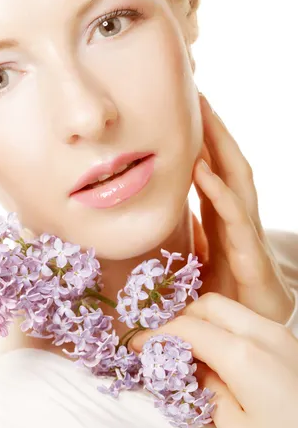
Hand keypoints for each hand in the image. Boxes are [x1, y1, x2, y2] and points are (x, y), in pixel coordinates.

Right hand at [129, 293, 297, 427]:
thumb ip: (209, 390)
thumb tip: (195, 368)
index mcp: (243, 354)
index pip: (187, 328)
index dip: (157, 334)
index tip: (137, 345)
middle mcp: (262, 332)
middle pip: (209, 304)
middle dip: (182, 319)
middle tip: (166, 346)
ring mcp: (280, 333)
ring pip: (230, 309)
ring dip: (205, 322)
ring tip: (192, 352)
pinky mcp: (289, 341)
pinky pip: (247, 322)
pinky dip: (225, 329)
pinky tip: (221, 357)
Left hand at [191, 94, 293, 322]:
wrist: (253, 332)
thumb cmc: (230, 293)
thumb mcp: (202, 255)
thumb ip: (193, 229)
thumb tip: (175, 207)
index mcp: (224, 216)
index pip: (215, 169)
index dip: (202, 139)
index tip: (185, 110)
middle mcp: (238, 216)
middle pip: (229, 164)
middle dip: (214, 129)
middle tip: (197, 95)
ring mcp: (246, 232)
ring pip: (237, 180)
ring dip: (221, 145)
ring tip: (204, 115)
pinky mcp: (249, 255)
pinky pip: (233, 217)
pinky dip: (219, 190)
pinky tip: (202, 169)